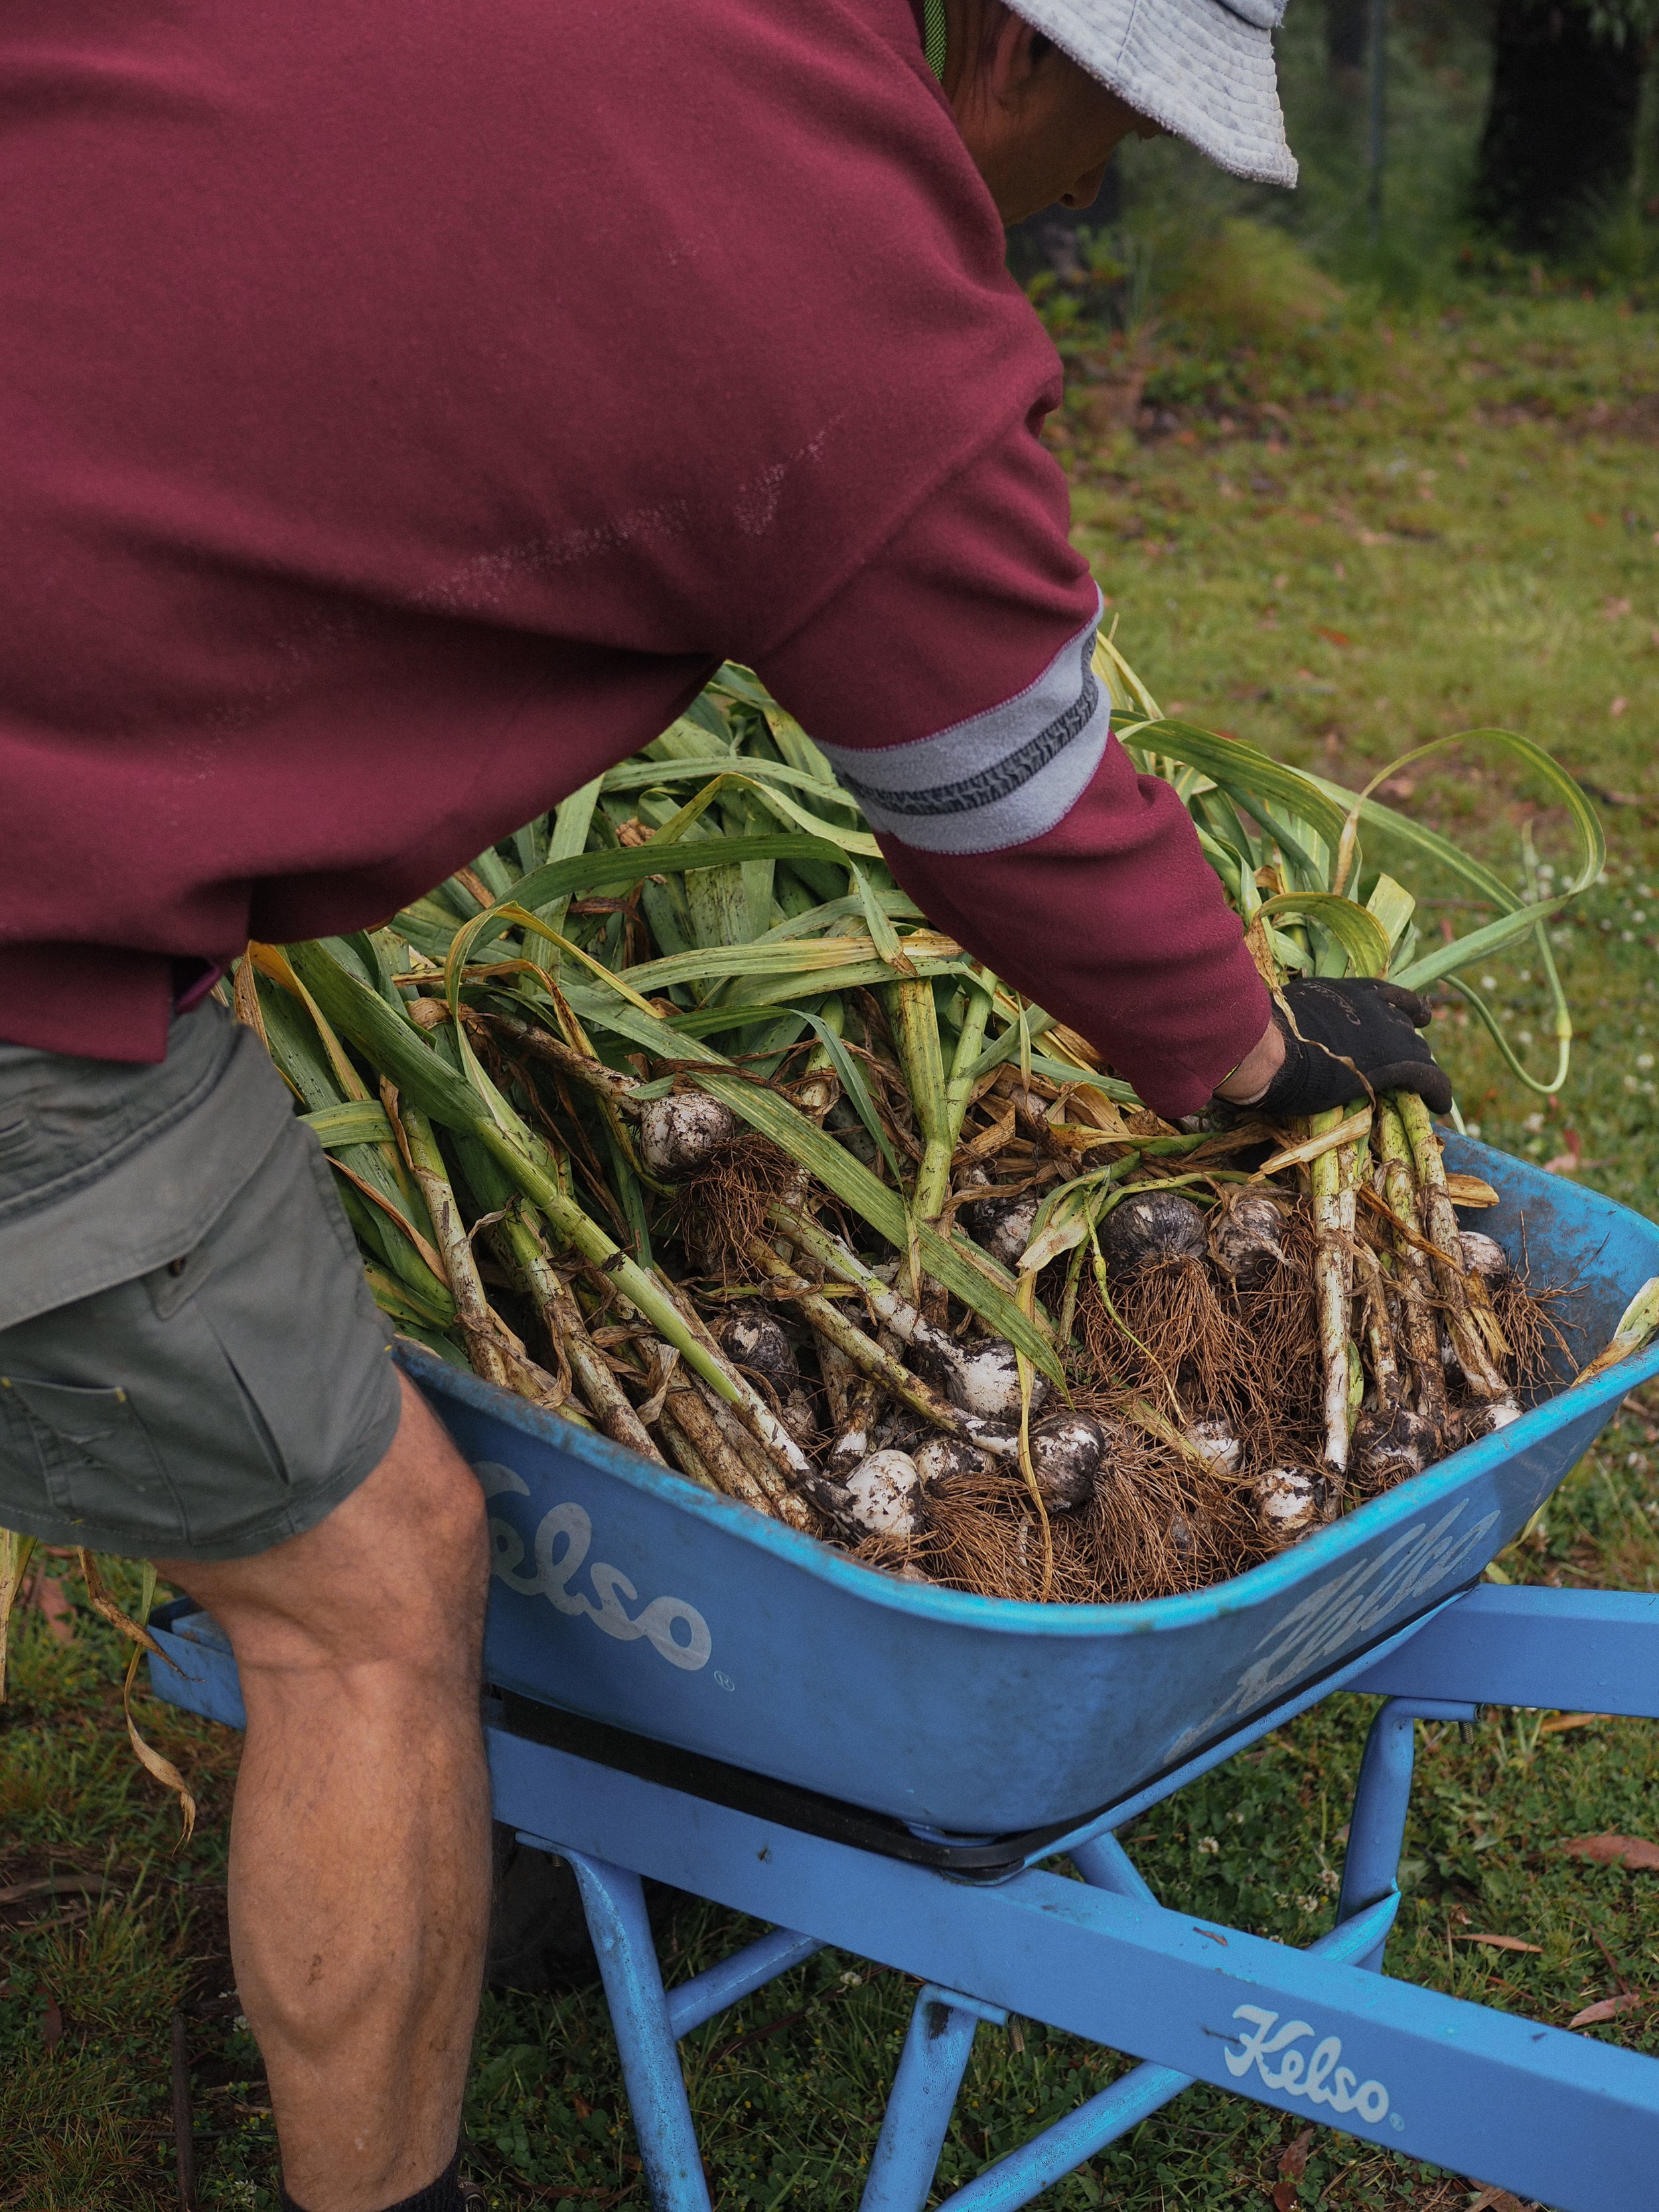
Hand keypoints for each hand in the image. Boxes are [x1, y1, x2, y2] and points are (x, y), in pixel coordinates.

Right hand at [1220, 977, 1452, 1117]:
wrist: (1269, 1049)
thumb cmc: (1262, 1033)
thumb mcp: (1289, 1011)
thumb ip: (1305, 1017)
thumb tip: (1284, 1027)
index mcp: (1352, 990)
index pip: (1394, 996)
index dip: (1409, 1010)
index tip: (1421, 1017)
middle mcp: (1378, 1006)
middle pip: (1407, 1027)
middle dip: (1406, 1045)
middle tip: (1400, 1067)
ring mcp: (1389, 1032)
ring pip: (1419, 1051)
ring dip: (1417, 1069)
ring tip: (1416, 1089)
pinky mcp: (1397, 1063)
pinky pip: (1430, 1078)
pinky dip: (1438, 1091)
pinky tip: (1441, 1104)